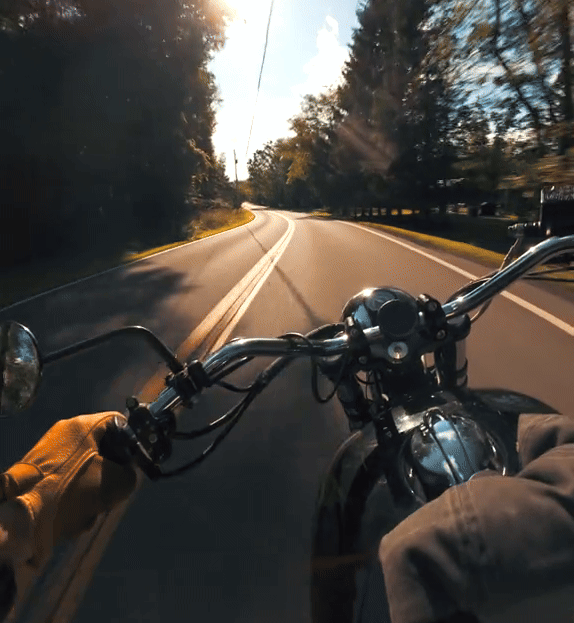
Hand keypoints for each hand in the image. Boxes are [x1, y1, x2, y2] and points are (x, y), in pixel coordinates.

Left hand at [0, 413, 136, 569]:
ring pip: (86, 469)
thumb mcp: (116, 484)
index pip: (119, 421)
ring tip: (90, 508)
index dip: (132, 440)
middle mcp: (64, 433)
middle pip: (102, 448)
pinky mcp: (38, 474)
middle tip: (112, 489)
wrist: (22, 518)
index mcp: (82, 425)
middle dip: (111, 472)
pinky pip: (68, 482)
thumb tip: (127, 474)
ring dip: (94, 490)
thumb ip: (131, 475)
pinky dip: (75, 498)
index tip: (135, 461)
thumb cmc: (72, 491)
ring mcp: (49, 453)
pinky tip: (73, 517)